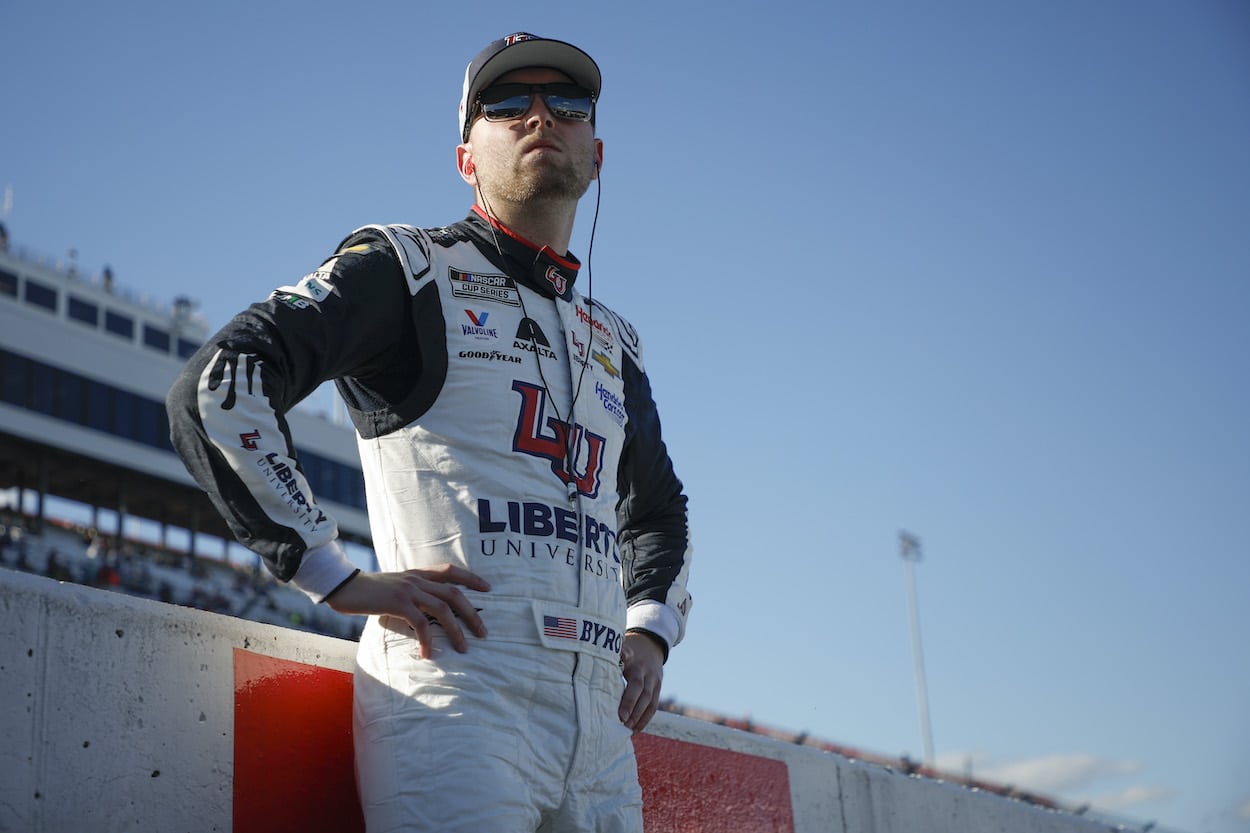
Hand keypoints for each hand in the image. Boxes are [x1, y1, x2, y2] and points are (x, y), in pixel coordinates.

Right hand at [326, 565, 489, 657]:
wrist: (343, 586)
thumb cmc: (367, 591)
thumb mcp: (394, 586)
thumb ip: (411, 592)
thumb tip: (425, 611)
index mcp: (417, 573)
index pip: (451, 571)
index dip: (471, 578)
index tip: (488, 589)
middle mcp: (416, 579)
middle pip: (453, 593)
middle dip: (471, 613)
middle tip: (483, 632)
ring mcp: (408, 590)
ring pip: (442, 608)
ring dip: (456, 630)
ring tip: (463, 648)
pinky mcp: (397, 603)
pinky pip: (420, 623)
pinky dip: (427, 639)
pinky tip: (428, 654)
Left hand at [618, 631, 664, 732]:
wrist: (650, 646)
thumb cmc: (630, 650)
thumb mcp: (625, 646)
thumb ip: (621, 650)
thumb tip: (622, 654)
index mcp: (639, 667)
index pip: (636, 686)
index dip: (629, 701)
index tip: (620, 716)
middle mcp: (650, 676)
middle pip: (645, 697)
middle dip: (634, 714)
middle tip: (623, 727)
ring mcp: (656, 683)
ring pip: (651, 704)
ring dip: (640, 719)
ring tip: (628, 731)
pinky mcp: (658, 689)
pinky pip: (653, 706)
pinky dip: (645, 719)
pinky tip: (636, 729)